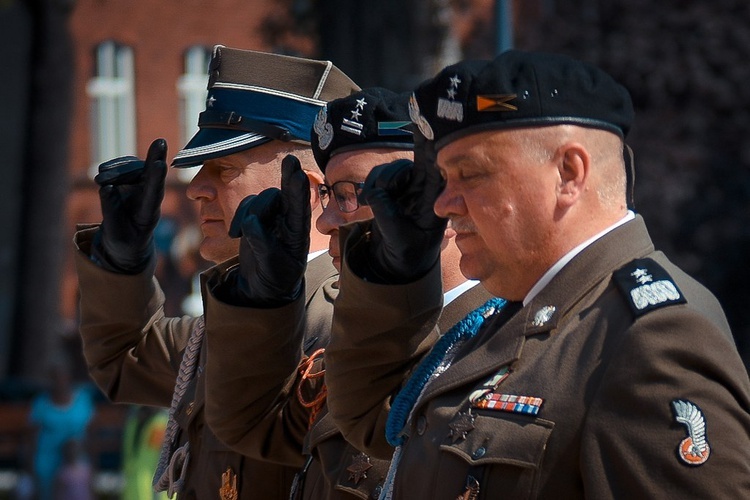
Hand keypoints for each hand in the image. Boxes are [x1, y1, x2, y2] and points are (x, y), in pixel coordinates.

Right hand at [92, 139, 166, 273]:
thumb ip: (111, 213)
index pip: (155, 192)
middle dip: (126, 170)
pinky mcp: (130, 178)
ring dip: (115, 169)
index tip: (160, 163)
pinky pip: (124, 165)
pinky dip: (111, 167)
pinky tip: (102, 173)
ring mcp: (141, 184)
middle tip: (101, 178)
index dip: (157, 177)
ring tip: (98, 180)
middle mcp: (149, 195)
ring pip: (133, 166)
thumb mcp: (116, 234)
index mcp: (149, 212)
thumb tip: (106, 188)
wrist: (127, 240)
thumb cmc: (124, 239)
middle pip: (144, 174)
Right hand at [226, 155, 310, 306]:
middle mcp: (288, 220)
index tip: (295, 170)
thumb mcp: (272, 268)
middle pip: (277, 197)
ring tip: (239, 235)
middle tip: (285, 167)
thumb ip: (263, 246)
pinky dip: (239, 216)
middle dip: (272, 195)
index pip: (299, 206)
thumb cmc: (274, 279)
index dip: (297, 187)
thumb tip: (251, 224)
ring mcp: (273, 217)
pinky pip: (247, 205)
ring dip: (248, 214)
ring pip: (260, 199)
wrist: (262, 288)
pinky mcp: (258, 218)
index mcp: (298, 232)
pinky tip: (236, 234)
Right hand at [358, 130, 446, 282]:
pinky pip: (377, 178)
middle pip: (405, 165)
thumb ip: (387, 215)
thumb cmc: (407, 256)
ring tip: (378, 211)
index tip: (424, 124)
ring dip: (378, 188)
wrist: (395, 265)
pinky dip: (370, 191)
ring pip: (388, 171)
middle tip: (381, 197)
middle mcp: (423, 187)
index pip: (434, 165)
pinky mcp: (390, 190)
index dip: (429, 144)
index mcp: (433, 197)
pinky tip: (371, 206)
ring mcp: (406, 187)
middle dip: (390, 179)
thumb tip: (375, 194)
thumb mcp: (399, 239)